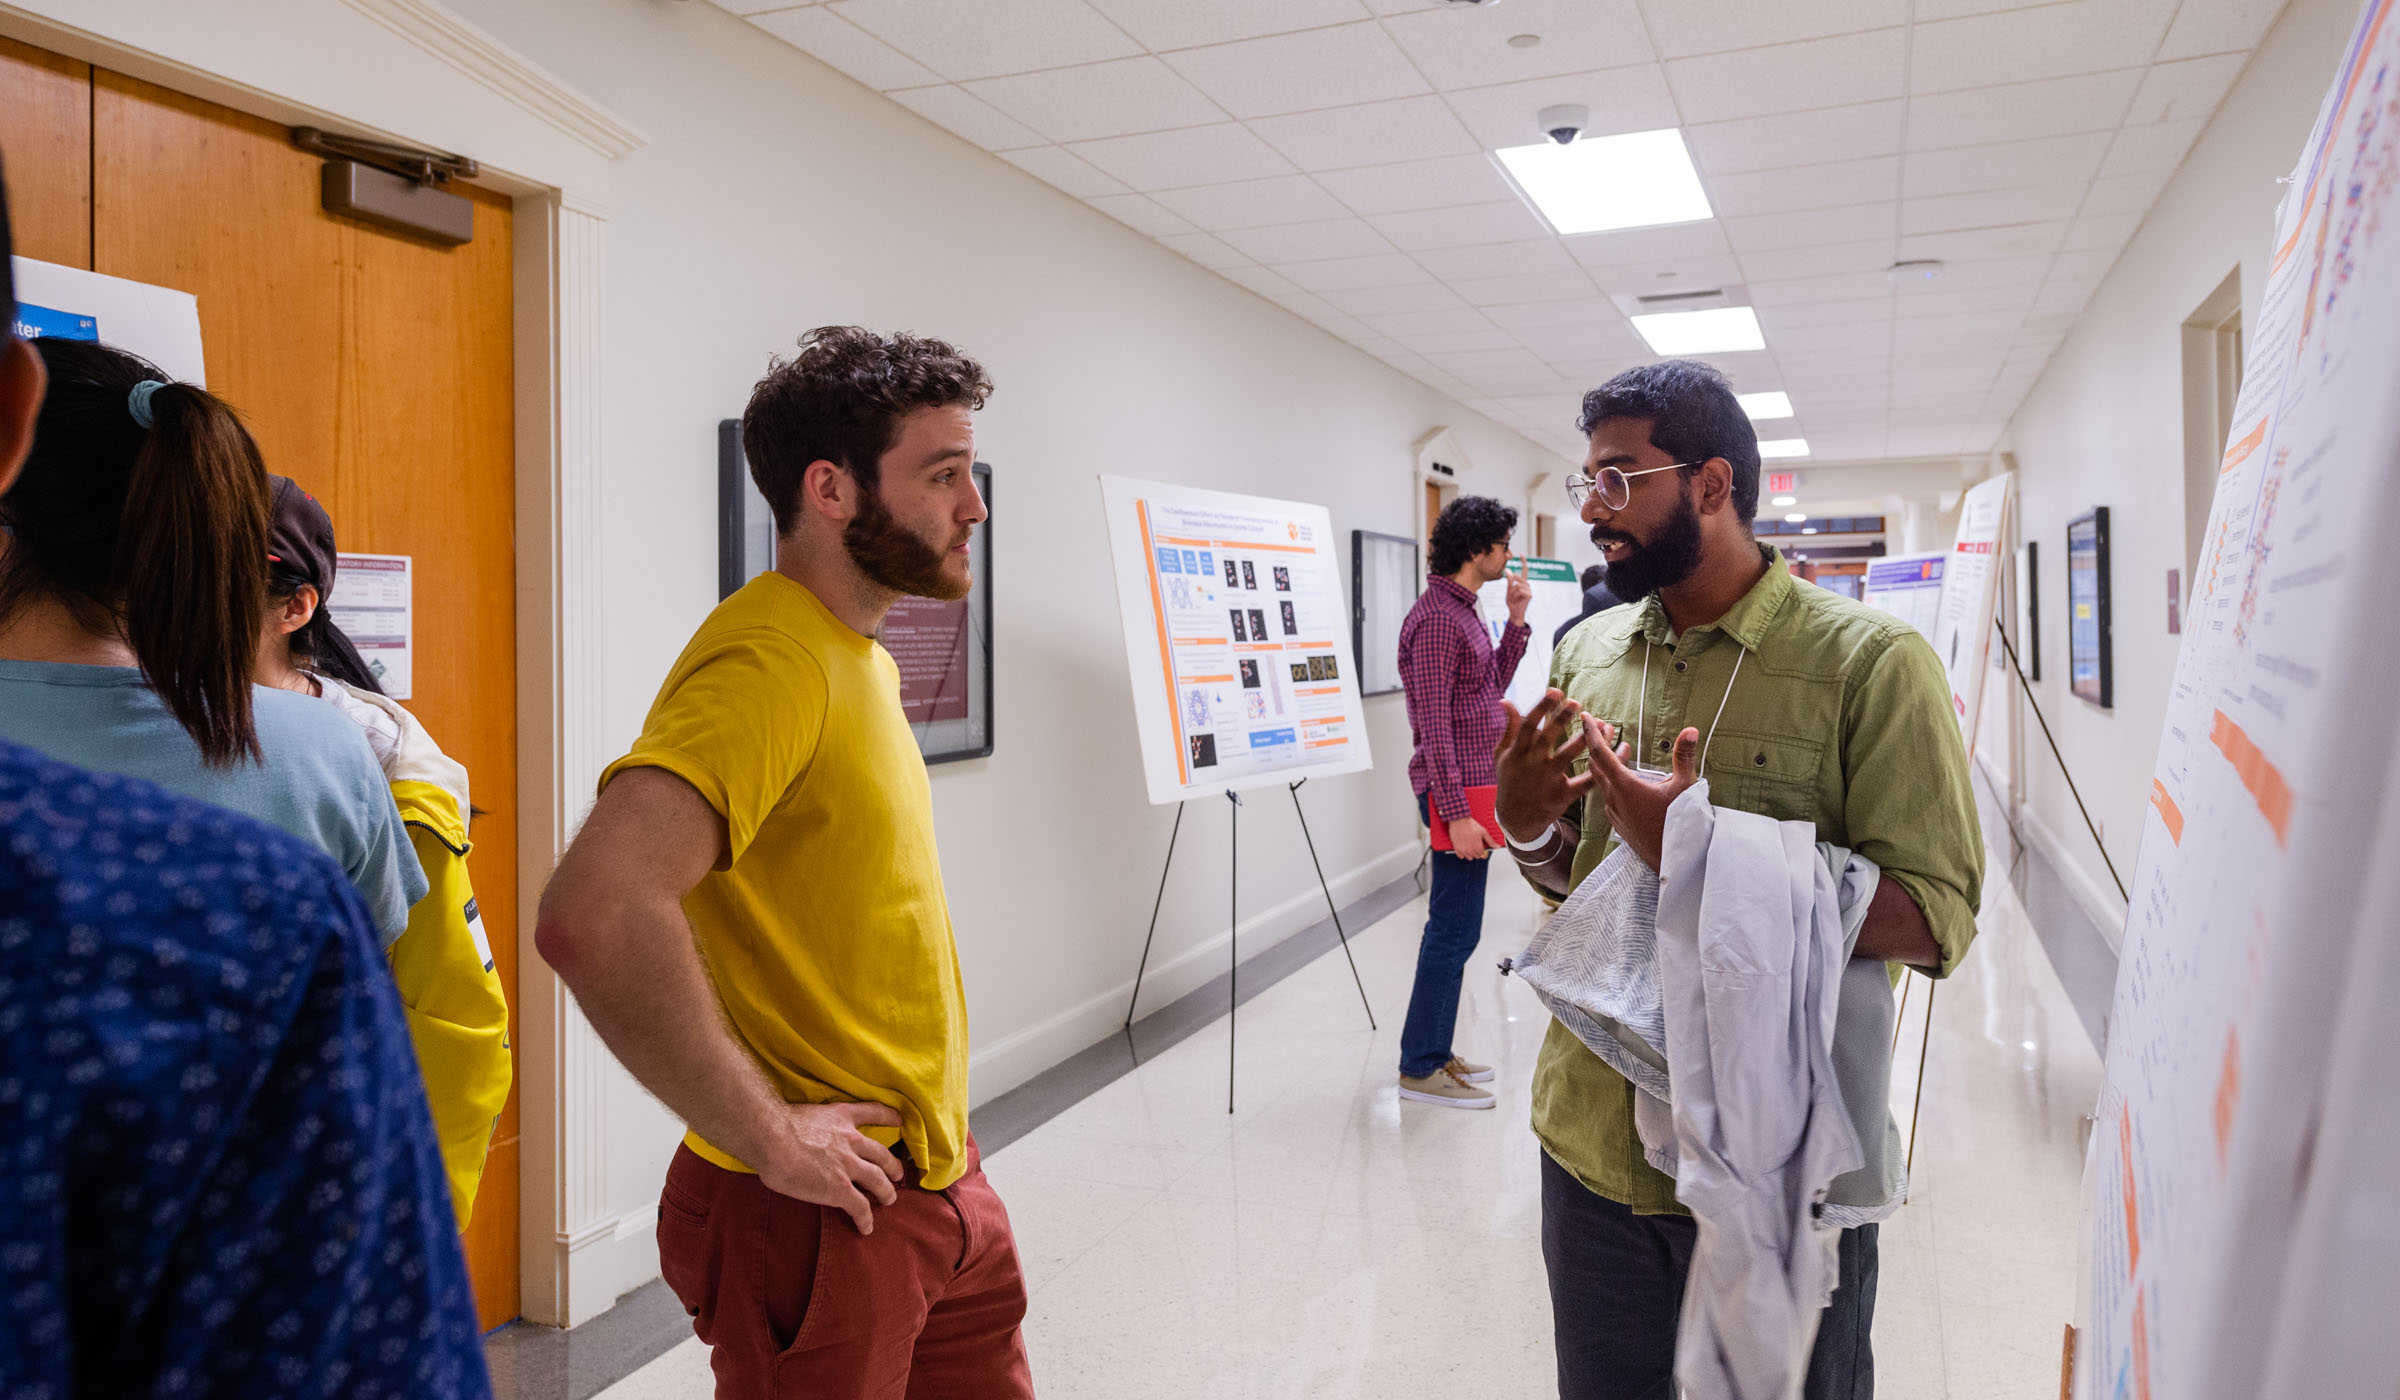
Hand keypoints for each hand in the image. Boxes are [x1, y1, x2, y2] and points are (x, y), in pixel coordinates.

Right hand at [754, 1101, 907, 1233]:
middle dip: (893, 1165)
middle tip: (897, 1173)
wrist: (772, 1138)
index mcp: (840, 1117)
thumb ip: (810, 1127)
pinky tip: (866, 1227)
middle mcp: (850, 1140)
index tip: (899, 1120)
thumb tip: (796, 1139)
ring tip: (889, 1199)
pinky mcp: (840, 1189)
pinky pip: (860, 1206)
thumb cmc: (774, 1126)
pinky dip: (865, 1218)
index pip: (872, 1112)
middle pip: (882, 1153)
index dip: (888, 1116)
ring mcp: (847, 1165)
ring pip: (878, 1180)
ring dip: (887, 1191)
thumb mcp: (802, 1116)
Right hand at [1446, 815, 1491, 859]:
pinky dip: (1462, 853)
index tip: (1482, 847)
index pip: (1483, 856)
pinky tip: (1464, 847)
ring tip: (1469, 845)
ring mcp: (1463, 850)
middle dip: (1477, 851)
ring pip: (1469, 857)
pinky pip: (1460, 856)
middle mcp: (1470, 851)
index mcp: (1478, 847)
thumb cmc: (1471, 825)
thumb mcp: (1483, 832)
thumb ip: (1490, 841)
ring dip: (1470, 853)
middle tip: (1475, 843)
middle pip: (1476, 856)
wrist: (1460, 820)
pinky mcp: (1457, 848)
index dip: (1483, 851)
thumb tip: (1497, 847)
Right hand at [1492, 689, 1602, 840]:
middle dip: (1562, 719)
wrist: (1515, 818)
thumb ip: (1510, 728)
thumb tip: (1506, 701)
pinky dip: (1599, 770)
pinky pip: (1584, 782)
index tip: (1555, 691)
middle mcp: (1531, 765)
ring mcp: (1547, 781)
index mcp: (1517, 752)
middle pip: (1548, 738)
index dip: (1542, 707)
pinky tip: (1613, 754)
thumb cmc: (1511, 780)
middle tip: (1577, 703)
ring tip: (1601, 724)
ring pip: (1568, 758)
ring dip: (1584, 740)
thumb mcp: (1503, 755)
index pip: (1529, 725)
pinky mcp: (1562, 795)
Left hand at [1504, 559, 1531, 624]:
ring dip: (1512, 593)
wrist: (1514, 612)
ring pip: (1517, 585)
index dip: (1523, 562)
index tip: (1521, 555)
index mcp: (1522, 582)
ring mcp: (1529, 589)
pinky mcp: (1530, 595)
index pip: (1524, 570)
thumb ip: (1509, 581)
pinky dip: (1515, 596)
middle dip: (1510, 586)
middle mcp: (1527, 584)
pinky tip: (1517, 601)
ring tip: (1514, 599)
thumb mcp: (1508, 590)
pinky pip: (1519, 591)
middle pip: (1516, 577)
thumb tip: (1507, 570)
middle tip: (1510, 595)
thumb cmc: (1512, 602)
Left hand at [1588, 722, 1700, 870]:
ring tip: (1621, 746)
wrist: (1676, 863)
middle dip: (1598, 742)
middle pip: (1596, 765)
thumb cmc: (1681, 825)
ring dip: (1608, 762)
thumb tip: (1689, 730)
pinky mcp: (1619, 823)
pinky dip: (1613, 779)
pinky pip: (1609, 795)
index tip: (1584, 716)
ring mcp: (1615, 812)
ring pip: (1602, 781)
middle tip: (1604, 725)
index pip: (1600, 753)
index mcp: (1625, 787)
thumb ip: (1683, 757)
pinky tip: (1626, 776)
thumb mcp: (1685, 787)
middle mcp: (1614, 799)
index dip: (1591, 732)